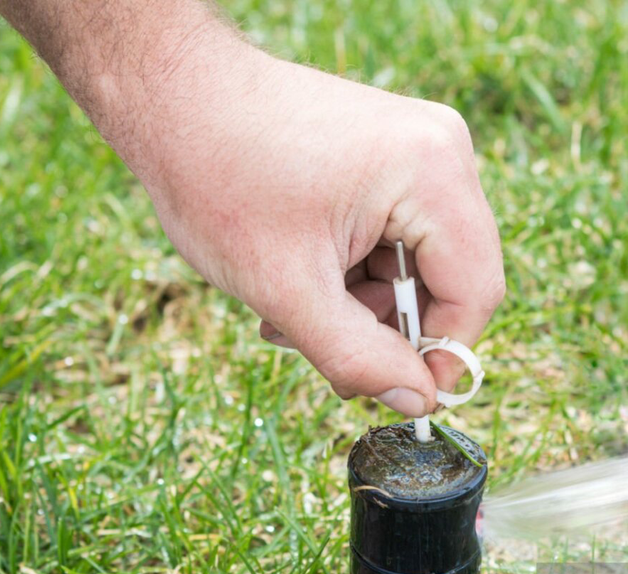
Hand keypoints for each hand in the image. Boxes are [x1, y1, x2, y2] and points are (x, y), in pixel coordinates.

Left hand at [140, 53, 504, 415]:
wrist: (170, 101)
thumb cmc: (218, 180)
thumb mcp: (286, 288)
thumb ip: (354, 355)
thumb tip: (416, 401)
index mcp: (431, 173)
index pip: (474, 290)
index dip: (441, 354)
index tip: (398, 395)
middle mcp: (435, 154)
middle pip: (440, 280)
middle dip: (377, 329)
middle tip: (314, 351)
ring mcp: (406, 153)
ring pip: (404, 268)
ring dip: (348, 309)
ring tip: (282, 315)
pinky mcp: (376, 160)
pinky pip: (380, 240)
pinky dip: (339, 277)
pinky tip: (287, 284)